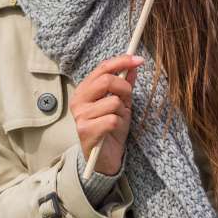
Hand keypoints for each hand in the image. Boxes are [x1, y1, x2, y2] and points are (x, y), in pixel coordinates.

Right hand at [70, 54, 141, 175]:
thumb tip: (133, 66)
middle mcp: (78, 100)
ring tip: (118, 120)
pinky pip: (112, 119)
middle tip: (128, 98)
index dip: (121, 61)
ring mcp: (80, 115)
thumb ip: (125, 85)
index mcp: (84, 90)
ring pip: (113, 102)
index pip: (102, 68)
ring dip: (122, 111)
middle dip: (124, 88)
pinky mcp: (85, 130)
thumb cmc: (111, 128)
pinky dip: (119, 124)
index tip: (139, 60)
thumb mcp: (121, 104)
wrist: (104, 158)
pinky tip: (113, 131)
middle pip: (106, 81)